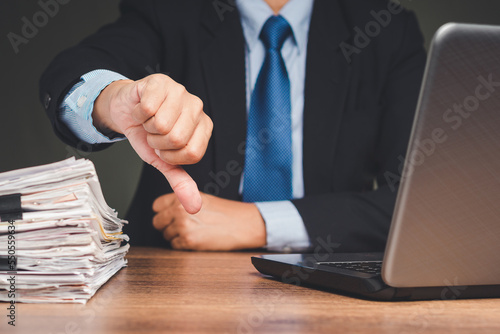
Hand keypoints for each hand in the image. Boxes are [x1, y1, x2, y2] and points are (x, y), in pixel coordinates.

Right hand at [93, 74, 212, 213]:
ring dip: (147, 128)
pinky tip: (142, 109)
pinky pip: (149, 108)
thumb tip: (194, 207)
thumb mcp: (164, 162)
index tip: (164, 149)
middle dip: (157, 142)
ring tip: (148, 121)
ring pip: (162, 124)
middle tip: (154, 134)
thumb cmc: (148, 135)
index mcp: (204, 127)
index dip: (170, 157)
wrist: (126, 111)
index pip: (192, 153)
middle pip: (176, 139)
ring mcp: (181, 91)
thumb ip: (180, 182)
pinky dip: (139, 114)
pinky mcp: (161, 82)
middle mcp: (197, 107)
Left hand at [152, 192, 266, 250]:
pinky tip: (195, 238)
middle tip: (181, 226)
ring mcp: (183, 226)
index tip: (169, 215)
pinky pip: (174, 245)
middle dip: (166, 225)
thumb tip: (164, 210)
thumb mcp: (201, 198)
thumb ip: (181, 201)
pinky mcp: (188, 241)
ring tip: (192, 231)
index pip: (157, 205)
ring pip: (166, 235)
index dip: (163, 211)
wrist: (242, 224)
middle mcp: (180, 210)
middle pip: (157, 222)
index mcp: (183, 197)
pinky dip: (182, 244)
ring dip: (176, 236)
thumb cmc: (226, 212)